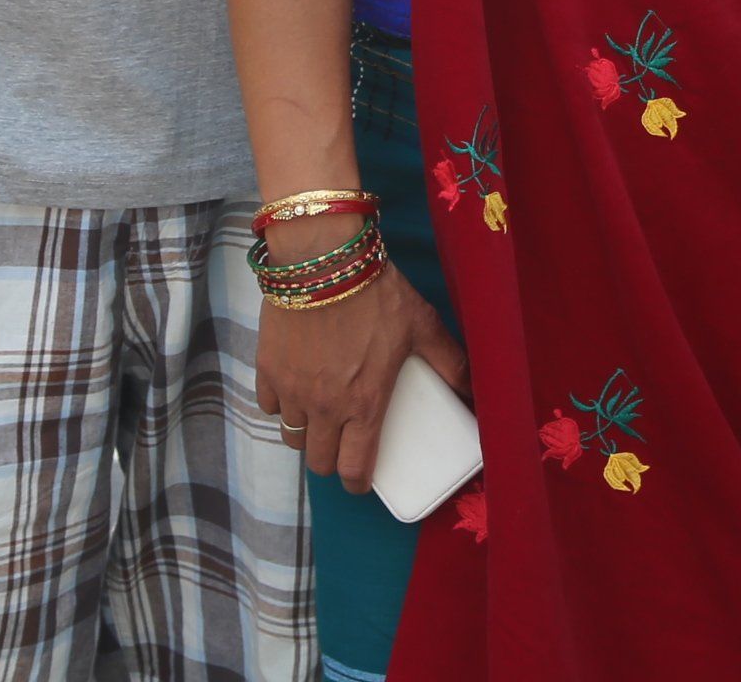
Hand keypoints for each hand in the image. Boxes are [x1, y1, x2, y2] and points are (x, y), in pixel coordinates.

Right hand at [253, 255, 466, 493]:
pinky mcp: (267, 367)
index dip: (358, 483)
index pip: (355, 469)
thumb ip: (450, 360)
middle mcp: (324, 407)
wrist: (323, 257)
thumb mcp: (423, 325)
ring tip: (318, 419)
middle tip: (342, 445)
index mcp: (364, 404)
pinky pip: (269, 405)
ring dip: (305, 435)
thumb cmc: (377, 292)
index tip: (362, 480)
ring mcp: (292, 389)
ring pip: (292, 436)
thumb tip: (473, 389)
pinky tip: (294, 390)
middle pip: (319, 461)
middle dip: (331, 461)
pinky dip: (281, 405)